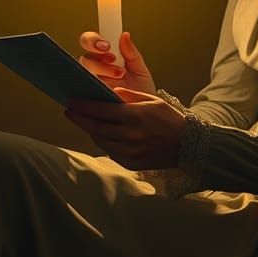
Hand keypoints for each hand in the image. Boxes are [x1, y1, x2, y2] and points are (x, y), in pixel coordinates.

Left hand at [64, 87, 184, 169]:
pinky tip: (101, 135)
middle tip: (69, 112)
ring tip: (85, 122)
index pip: (101, 111)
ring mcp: (130, 152)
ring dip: (90, 131)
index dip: (84, 106)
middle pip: (96, 127)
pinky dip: (103, 142)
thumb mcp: (153, 101)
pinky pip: (110, 152)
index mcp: (135, 116)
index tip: (71, 102)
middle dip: (79, 119)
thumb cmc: (170, 119)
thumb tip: (111, 93)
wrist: (189, 146)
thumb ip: (131, 96)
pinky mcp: (131, 163)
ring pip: (101, 141)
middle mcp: (130, 135)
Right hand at [77, 31, 155, 95]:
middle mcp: (96, 67)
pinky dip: (88, 85)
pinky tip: (103, 88)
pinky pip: (80, 88)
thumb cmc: (140, 91)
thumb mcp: (140, 71)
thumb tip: (124, 35)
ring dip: (100, 69)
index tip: (107, 45)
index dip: (95, 40)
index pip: (93, 41)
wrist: (142, 116)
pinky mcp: (87, 97)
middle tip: (111, 57)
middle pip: (84, 51)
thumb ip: (132, 54)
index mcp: (106, 56)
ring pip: (82, 67)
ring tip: (118, 76)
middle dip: (94, 50)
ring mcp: (90, 81)